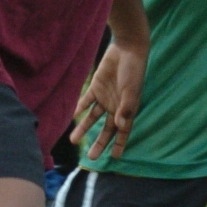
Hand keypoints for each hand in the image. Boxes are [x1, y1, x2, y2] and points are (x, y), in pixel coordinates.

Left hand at [73, 38, 147, 160]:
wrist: (127, 49)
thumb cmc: (133, 71)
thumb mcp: (131, 90)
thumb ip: (126, 108)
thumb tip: (120, 125)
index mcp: (127, 109)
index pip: (123, 131)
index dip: (119, 144)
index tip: (115, 157)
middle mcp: (115, 107)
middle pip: (106, 129)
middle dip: (99, 143)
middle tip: (91, 157)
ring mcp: (105, 98)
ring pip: (93, 118)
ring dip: (84, 128)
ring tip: (74, 140)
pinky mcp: (96, 87)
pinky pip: (86, 101)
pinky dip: (79, 108)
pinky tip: (73, 117)